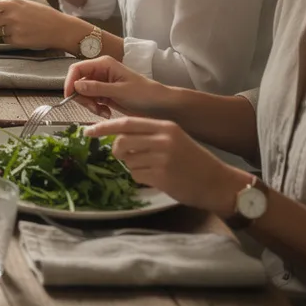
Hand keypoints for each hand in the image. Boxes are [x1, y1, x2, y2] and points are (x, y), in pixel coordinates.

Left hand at [0, 0, 86, 49]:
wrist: (59, 28)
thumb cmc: (42, 15)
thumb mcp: (24, 4)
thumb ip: (7, 6)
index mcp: (12, 3)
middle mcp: (11, 15)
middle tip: (2, 22)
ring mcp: (13, 28)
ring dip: (0, 31)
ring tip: (16, 28)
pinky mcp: (16, 40)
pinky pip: (4, 40)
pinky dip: (9, 39)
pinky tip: (21, 34)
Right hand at [63, 56, 173, 118]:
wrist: (159, 105)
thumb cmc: (144, 94)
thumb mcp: (120, 91)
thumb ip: (97, 88)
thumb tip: (76, 86)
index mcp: (104, 64)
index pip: (77, 69)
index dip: (69, 82)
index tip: (69, 97)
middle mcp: (100, 72)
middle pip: (77, 82)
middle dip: (82, 97)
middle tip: (93, 108)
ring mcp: (102, 84)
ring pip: (83, 94)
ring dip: (89, 105)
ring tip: (102, 112)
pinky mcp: (104, 94)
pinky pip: (91, 101)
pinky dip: (95, 108)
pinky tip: (106, 113)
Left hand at [85, 118, 249, 215]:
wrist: (218, 182)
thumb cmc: (193, 161)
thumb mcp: (174, 138)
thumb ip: (149, 135)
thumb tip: (118, 137)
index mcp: (164, 126)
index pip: (126, 123)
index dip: (104, 127)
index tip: (88, 131)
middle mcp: (162, 139)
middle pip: (121, 142)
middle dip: (118, 151)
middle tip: (128, 156)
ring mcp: (161, 158)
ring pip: (128, 161)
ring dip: (134, 167)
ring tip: (154, 168)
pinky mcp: (161, 176)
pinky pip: (136, 176)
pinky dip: (142, 178)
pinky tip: (159, 178)